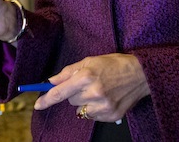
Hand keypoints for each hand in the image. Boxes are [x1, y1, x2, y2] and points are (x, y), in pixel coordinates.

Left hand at [33, 54, 149, 122]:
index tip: (38, 105)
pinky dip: (95, 109)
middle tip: (86, 84)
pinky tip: (105, 98)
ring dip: (84, 102)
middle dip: (74, 93)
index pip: (60, 92)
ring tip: (98, 91)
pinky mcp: (111, 115)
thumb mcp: (89, 61)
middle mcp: (94, 93)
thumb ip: (68, 72)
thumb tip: (51, 81)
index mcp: (86, 77)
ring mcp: (103, 106)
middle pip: (70, 101)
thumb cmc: (114, 64)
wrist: (140, 74)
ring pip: (80, 110)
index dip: (46, 99)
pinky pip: (92, 116)